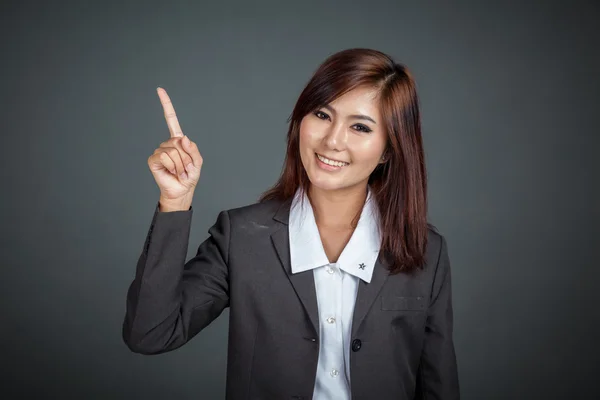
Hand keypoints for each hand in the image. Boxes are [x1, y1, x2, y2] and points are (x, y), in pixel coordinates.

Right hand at [147, 88, 202, 204]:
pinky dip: (172, 166)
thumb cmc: (189, 177)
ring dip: (181, 164)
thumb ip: (194, 150)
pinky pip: (165, 157)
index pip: (171, 120)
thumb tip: (183, 138)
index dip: (166, 105)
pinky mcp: (153, 159)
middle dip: (187, 158)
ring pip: (174, 151)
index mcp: (178, 141)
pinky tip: (171, 172)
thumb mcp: (198, 162)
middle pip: (179, 143)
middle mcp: (167, 143)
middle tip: (185, 168)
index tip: (159, 89)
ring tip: (179, 171)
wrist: (181, 191)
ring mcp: (159, 150)